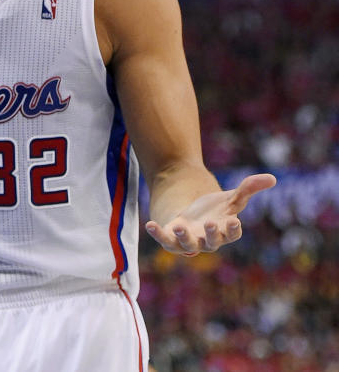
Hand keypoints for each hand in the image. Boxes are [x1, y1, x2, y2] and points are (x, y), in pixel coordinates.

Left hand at [145, 173, 275, 255]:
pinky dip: (157, 234)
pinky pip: (164, 240)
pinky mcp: (171, 240)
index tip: (234, 221)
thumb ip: (249, 189)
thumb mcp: (231, 198)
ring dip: (184, 237)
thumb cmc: (215, 210)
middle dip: (211, 234)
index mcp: (225, 232)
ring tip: (181, 226)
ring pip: (187, 245)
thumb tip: (272, 178)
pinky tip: (150, 225)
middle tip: (210, 222)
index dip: (234, 230)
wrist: (191, 216)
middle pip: (212, 242)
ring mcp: (189, 242)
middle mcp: (208, 241)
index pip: (233, 235)